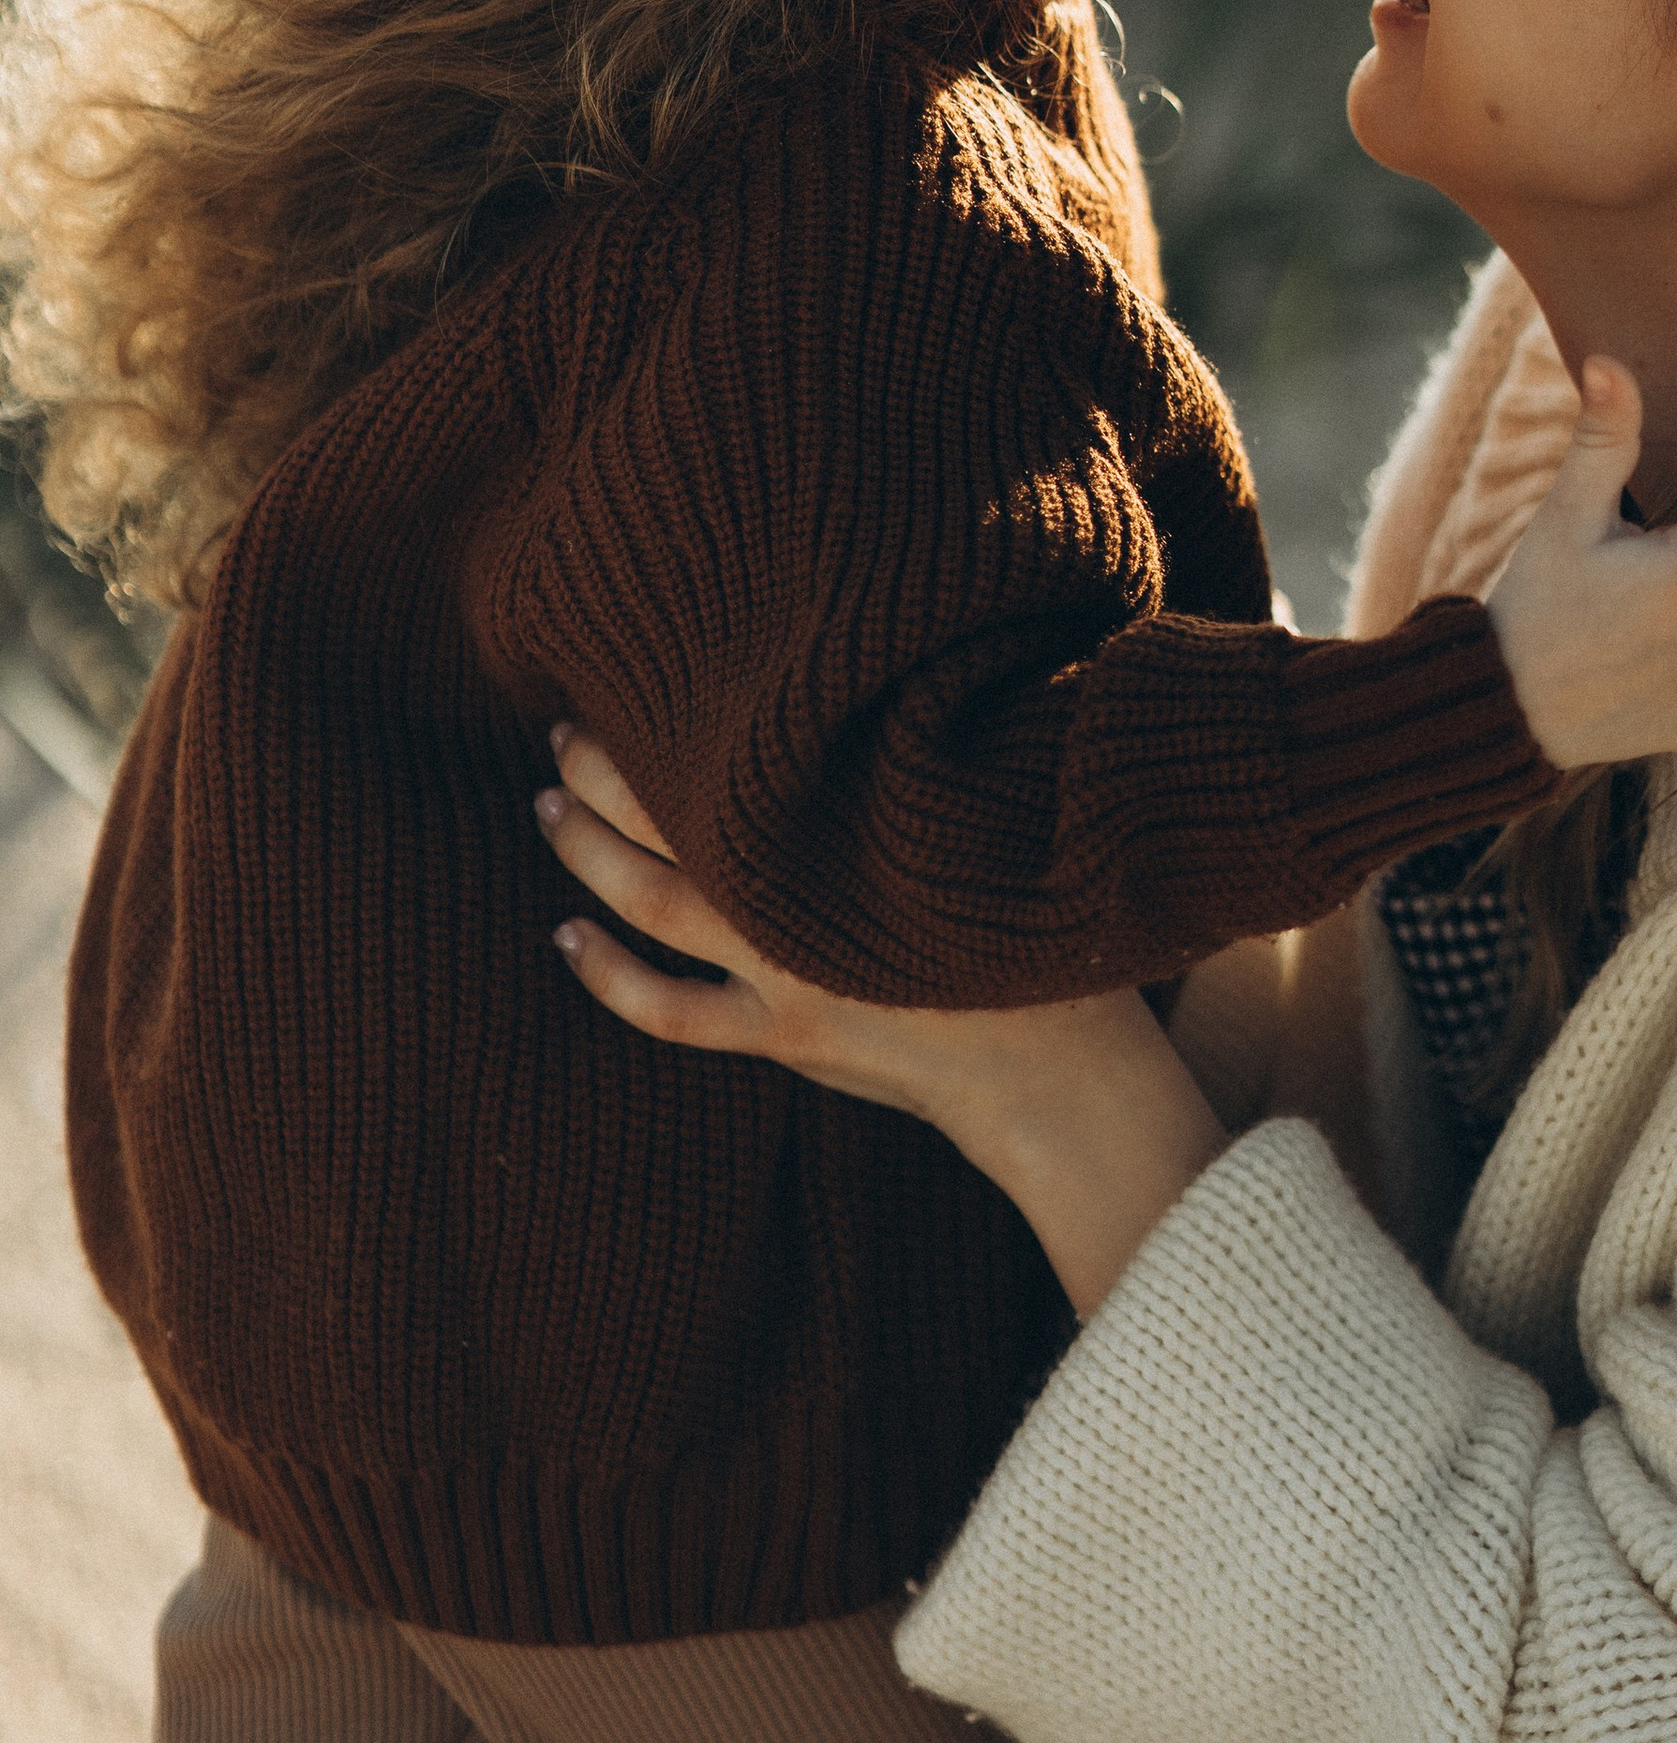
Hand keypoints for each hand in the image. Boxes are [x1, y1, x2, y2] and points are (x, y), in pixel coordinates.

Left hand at [537, 735, 1228, 1315]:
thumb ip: (941, 763)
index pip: (732, 757)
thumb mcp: (1004, 823)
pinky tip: (566, 940)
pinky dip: (606, 976)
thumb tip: (921, 678)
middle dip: (604, 771)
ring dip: (587, 855)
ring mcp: (781, 976)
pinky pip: (666, 1009)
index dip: (670, 713)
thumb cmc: (1051, 933)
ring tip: (547, 809)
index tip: (637, 665)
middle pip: (667, 820)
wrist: (1063, 1077)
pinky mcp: (783, 1036)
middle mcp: (801, 902)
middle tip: (562, 728)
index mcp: (852, 835)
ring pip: (647, 907)